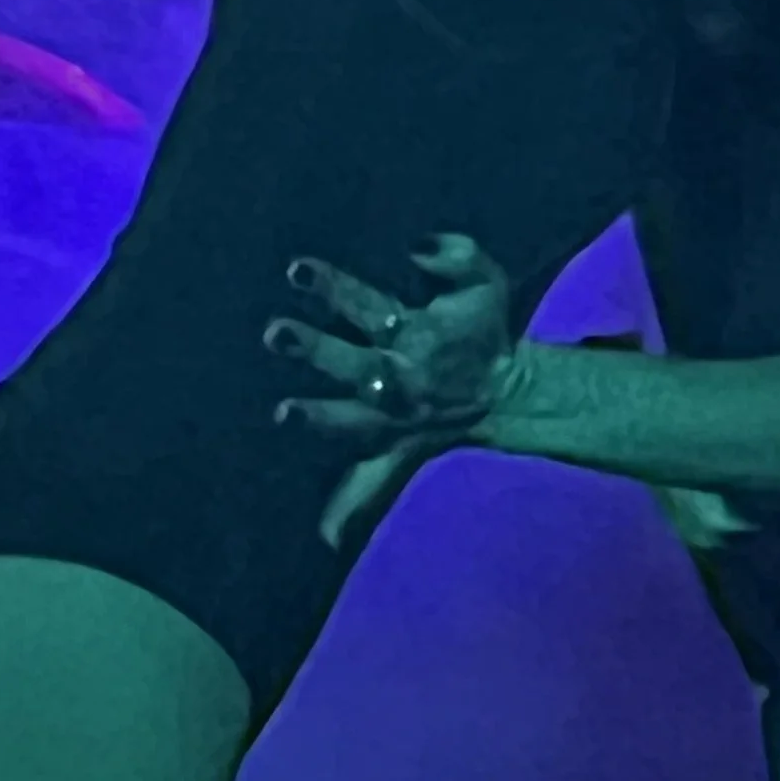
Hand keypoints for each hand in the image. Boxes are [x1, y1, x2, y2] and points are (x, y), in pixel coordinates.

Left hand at [266, 234, 516, 540]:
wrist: (504, 393)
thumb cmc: (483, 329)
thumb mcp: (485, 281)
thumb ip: (455, 254)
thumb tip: (416, 246)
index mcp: (417, 334)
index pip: (367, 305)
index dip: (334, 287)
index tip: (296, 270)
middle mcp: (401, 377)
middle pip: (354, 362)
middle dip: (316, 350)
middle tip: (275, 333)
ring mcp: (394, 417)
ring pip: (353, 419)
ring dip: (319, 418)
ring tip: (283, 414)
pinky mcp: (395, 448)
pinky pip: (377, 479)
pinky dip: (353, 505)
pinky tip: (327, 534)